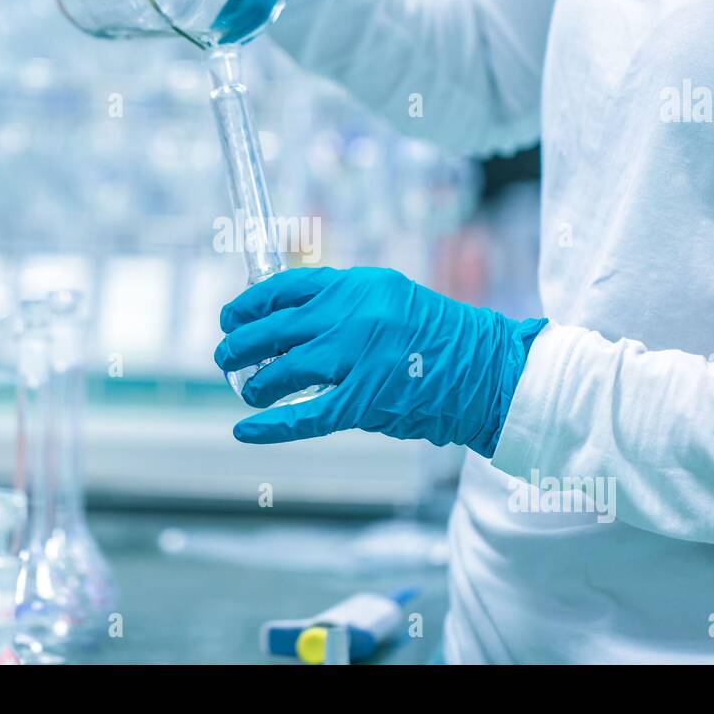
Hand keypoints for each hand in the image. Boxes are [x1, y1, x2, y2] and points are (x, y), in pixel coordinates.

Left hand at [214, 267, 547, 454]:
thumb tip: (287, 322)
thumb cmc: (439, 338)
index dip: (249, 303)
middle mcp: (352, 315)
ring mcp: (357, 358)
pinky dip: (270, 425)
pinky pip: (304, 416)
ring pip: (283, 371)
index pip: (284, 287)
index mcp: (357, 285)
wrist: (488, 371)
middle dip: (239, 344)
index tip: (231, 316)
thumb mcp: (389, 299)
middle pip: (274, 328)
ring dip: (257, 385)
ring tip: (249, 391)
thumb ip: (342, 305)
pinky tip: (246, 429)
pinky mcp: (364, 401)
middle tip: (225, 356)